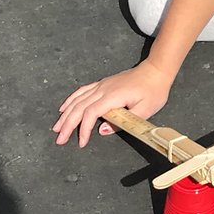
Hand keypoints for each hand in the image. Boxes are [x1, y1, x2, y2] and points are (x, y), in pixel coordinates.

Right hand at [53, 59, 174, 147]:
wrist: (156, 71)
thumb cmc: (153, 90)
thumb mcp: (145, 110)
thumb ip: (123, 122)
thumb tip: (101, 130)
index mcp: (113, 96)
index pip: (90, 113)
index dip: (83, 129)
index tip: (81, 142)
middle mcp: (103, 89)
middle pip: (79, 107)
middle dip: (67, 124)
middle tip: (60, 139)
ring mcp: (101, 85)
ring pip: (78, 99)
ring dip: (66, 114)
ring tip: (57, 128)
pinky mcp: (103, 83)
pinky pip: (82, 91)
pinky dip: (71, 100)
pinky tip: (64, 107)